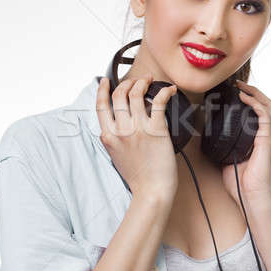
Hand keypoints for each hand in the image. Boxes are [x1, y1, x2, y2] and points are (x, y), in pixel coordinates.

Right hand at [96, 75, 178, 200]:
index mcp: (108, 136)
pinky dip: (164, 91)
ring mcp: (138, 129)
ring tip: (150, 80)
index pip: (100, 106)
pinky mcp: (156, 130)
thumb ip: (112, 139)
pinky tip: (169, 89)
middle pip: (119, 95)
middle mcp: (121, 130)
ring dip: (143, 82)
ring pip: (136, 94)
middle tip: (137, 81)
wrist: (152, 190)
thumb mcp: (115, 156)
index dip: (102, 90)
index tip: (106, 81)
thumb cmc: (138, 176)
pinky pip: (158, 102)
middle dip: (127, 83)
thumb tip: (111, 128)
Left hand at [221, 79, 270, 208]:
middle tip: (237, 84)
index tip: (233, 90)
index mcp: (256, 137)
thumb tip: (201, 134)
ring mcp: (268, 136)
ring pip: (268, 106)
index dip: (248, 98)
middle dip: (252, 91)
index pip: (256, 111)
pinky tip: (244, 98)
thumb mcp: (224, 157)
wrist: (249, 196)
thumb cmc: (238, 181)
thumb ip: (218, 145)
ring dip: (255, 93)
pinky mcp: (267, 140)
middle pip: (264, 104)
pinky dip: (255, 103)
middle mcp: (264, 134)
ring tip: (241, 86)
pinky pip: (264, 116)